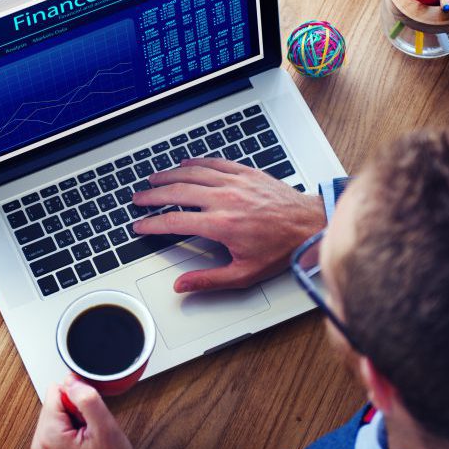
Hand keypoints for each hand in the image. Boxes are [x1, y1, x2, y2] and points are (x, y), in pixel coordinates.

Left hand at [30, 376, 137, 448]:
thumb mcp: (106, 428)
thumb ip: (87, 399)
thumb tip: (72, 380)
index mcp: (48, 437)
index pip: (56, 391)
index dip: (77, 400)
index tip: (87, 419)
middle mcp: (38, 446)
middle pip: (54, 404)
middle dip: (74, 412)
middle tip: (89, 432)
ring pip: (56, 416)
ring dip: (73, 423)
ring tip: (86, 440)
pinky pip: (56, 431)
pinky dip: (69, 433)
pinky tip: (82, 446)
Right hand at [132, 157, 325, 292]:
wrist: (310, 225)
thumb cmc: (282, 249)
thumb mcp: (245, 273)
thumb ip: (209, 280)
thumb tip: (182, 285)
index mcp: (221, 224)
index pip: (175, 221)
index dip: (152, 224)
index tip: (140, 226)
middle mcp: (224, 199)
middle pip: (177, 192)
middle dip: (152, 195)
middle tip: (138, 199)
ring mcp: (234, 183)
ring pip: (191, 173)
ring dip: (168, 176)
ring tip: (153, 179)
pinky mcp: (245, 173)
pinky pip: (213, 163)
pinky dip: (195, 162)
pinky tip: (184, 164)